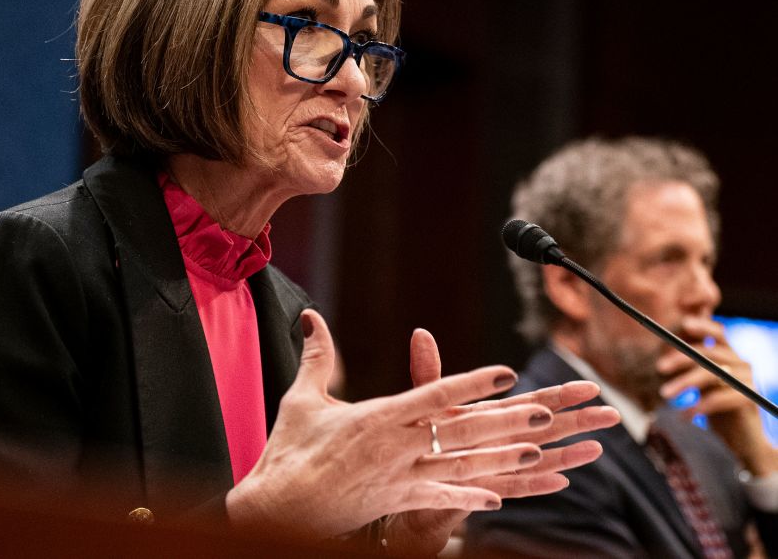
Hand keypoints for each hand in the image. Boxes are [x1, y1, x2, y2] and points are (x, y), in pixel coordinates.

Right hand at [226, 310, 562, 540]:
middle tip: (545, 411)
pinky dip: (470, 499)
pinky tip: (498, 499)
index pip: (435, 393)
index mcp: (378, 416)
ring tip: (536, 451)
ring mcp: (400, 477)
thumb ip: (317, 357)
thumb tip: (310, 317)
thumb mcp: (302, 398)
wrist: (280, 508)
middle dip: (505, 420)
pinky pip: (441, 499)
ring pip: (461, 466)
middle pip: (460, 430)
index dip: (473, 382)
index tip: (505, 372)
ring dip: (501, 459)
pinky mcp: (396, 502)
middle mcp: (396, 445)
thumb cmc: (290, 452)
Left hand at [382, 328, 619, 555]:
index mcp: (493, 416)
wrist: (404, 477)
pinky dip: (536, 483)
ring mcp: (497, 463)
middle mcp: (502, 438)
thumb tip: (421, 332)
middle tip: (612, 413)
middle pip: (546, 428)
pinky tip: (561, 480)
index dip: (561, 395)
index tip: (590, 386)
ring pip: (539, 458)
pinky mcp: (485, 487)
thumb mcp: (427, 401)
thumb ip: (430, 371)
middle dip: (578, 421)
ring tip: (597, 447)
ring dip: (567, 453)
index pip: (533, 403)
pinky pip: (515, 486)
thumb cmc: (420, 437)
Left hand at [657, 316, 777, 475]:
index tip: (684, 323)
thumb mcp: (701, 383)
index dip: (703, 327)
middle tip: (659, 368)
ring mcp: (748, 381)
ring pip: (711, 374)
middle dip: (680, 358)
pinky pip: (720, 398)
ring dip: (684, 383)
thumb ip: (691, 365)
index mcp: (730, 355)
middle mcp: (742, 364)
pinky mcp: (749, 399)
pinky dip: (698, 406)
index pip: (719, 333)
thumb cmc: (716, 408)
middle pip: (708, 352)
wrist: (742, 439)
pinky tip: (684, 416)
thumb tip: (662, 348)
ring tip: (665, 394)